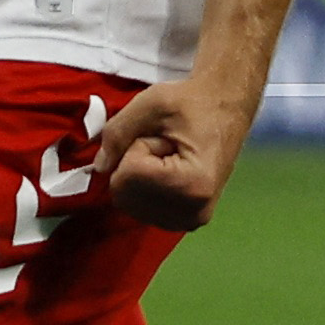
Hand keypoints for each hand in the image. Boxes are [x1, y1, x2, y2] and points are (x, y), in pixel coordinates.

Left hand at [98, 70, 256, 231]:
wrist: (225, 108)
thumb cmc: (192, 102)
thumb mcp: (150, 104)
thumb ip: (118, 132)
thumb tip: (99, 167)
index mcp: (192, 184)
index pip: (129, 173)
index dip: (137, 146)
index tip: (162, 135)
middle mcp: (193, 211)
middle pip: (126, 195)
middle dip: (134, 163)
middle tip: (163, 145)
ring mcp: (191, 221)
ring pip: (130, 204)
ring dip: (138, 176)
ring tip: (167, 156)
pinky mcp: (186, 222)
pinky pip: (141, 209)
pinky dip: (144, 188)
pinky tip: (168, 170)